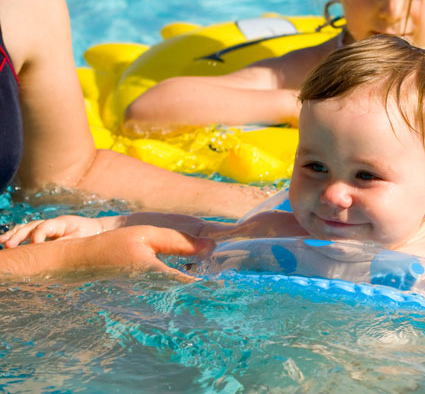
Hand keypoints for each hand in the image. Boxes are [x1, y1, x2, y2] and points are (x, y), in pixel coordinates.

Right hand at [0, 215, 108, 247]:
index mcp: (61, 223)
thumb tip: (50, 249)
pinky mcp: (46, 232)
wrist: (96, 228)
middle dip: (18, 235)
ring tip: (1, 242)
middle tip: (7, 245)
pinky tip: (6, 242)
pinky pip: (29, 232)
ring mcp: (47, 226)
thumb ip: (65, 242)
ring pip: (27, 228)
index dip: (38, 236)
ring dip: (13, 235)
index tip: (34, 246)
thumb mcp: (81, 238)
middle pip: (31, 226)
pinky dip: (17, 236)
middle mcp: (51, 223)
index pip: (44, 227)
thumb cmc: (90, 234)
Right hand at [0, 225, 215, 278]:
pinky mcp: (147, 299)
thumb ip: (180, 241)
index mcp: (159, 276)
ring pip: (184, 295)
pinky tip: (191, 275)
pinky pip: (172, 294)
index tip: (233, 273)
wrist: (81, 264)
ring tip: (215, 275)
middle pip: (194, 294)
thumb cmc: (114, 246)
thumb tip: (213, 245)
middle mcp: (156, 293)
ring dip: (199, 286)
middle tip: (230, 276)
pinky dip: (184, 286)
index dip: (217, 278)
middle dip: (212, 285)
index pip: (198, 283)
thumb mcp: (148, 235)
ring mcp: (150, 299)